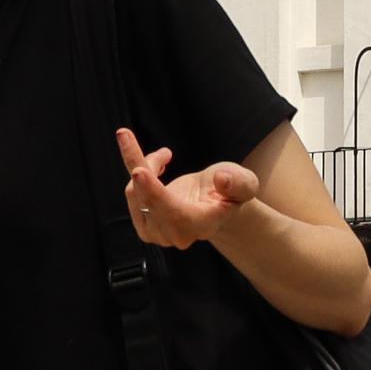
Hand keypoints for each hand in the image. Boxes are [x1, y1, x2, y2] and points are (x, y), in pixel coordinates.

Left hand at [118, 127, 260, 248]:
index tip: (139, 170)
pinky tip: (155, 162)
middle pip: (148, 201)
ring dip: (144, 165)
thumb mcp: (245, 183)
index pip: (174, 213)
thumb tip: (221, 179)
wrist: (217, 202)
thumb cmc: (232, 191)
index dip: (154, 193)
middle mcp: (176, 234)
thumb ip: (239, 184)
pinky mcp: (144, 223)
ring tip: (165, 155)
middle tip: (125, 134)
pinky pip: (131, 193)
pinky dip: (136, 171)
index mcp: (201, 225)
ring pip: (136, 194)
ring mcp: (157, 232)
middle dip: (140, 167)